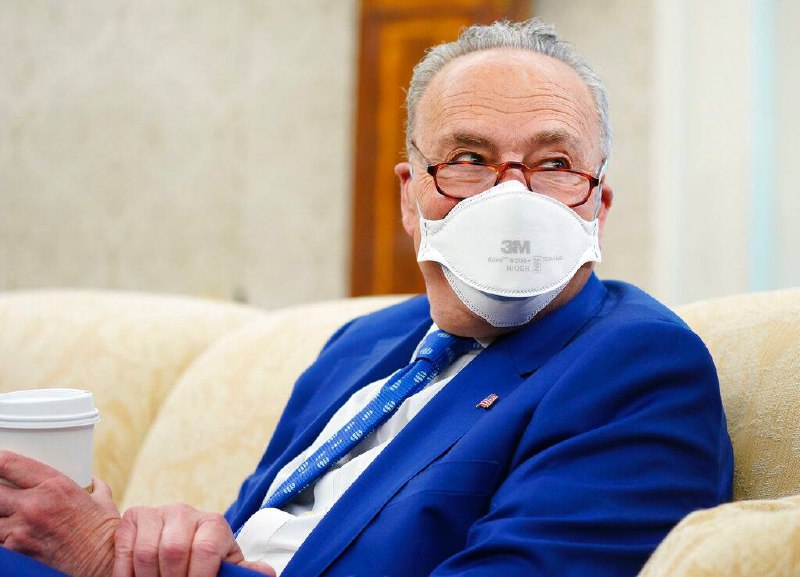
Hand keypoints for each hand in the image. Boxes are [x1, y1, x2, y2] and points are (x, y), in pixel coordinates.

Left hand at [0, 450, 119, 576]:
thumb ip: (94, 486)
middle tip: (5, 496)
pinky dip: (3, 537)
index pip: (8, 463)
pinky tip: (14, 536)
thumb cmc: (104, 533)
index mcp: (55, 485)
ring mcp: (21, 530)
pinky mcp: (16, 552)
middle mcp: (34, 505)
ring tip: (11, 518)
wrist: (103, 566)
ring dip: (0, 517)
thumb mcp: (103, 500)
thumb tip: (91, 479)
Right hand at [114, 504, 274, 576]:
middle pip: (173, 551)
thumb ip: (241, 570)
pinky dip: (126, 573)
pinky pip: (125, 548)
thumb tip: (266, 574)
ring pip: (146, 552)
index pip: (205, 549)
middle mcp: (185, 513)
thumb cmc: (204, 560)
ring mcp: (158, 512)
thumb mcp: (224, 564)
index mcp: (213, 525)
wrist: (175, 544)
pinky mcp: (133, 517)